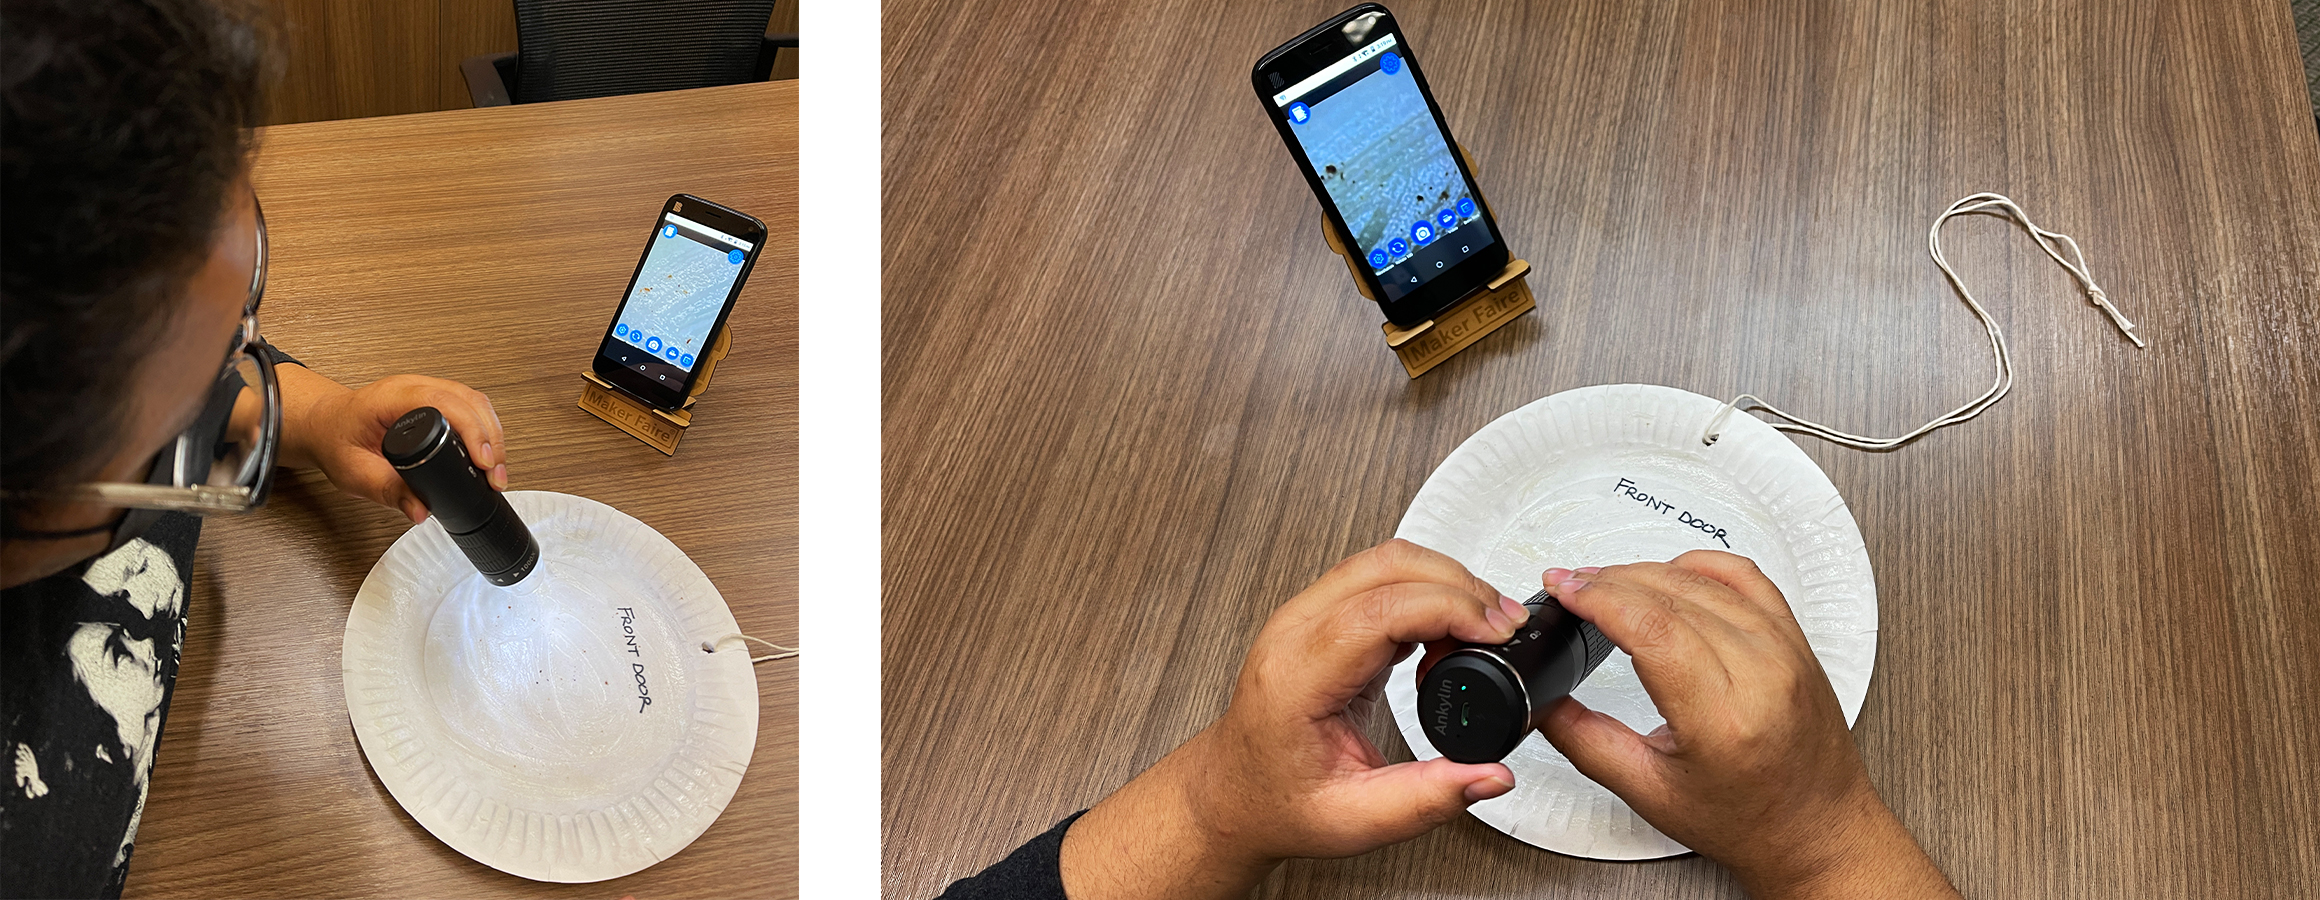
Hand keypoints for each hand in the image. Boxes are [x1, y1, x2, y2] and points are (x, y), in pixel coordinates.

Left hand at [275, 368, 508, 521]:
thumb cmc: (335, 439)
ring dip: (493, 433)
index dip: (472, 432)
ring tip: (495, 469)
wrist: (324, 425)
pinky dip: (484, 427)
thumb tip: (420, 510)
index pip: (445, 404)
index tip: (483, 462)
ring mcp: (426, 389)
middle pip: (470, 401)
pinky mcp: (434, 398)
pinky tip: (487, 450)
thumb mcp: (354, 473)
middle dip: (491, 439)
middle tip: (495, 476)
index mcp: (392, 398)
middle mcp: (413, 387)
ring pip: (476, 401)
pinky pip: (470, 403)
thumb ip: (388, 492)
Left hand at [1058, 539, 1531, 899]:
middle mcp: (1294, 634)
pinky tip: (1448, 631)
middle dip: (1458, 584)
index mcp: (1295, 678)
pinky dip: (1424, 590)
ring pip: (1383, 562)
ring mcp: (1304, 618)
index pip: (1377, 611)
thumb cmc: (1277, 800)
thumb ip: (1427, 799)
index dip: (1446, 607)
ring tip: (1485, 628)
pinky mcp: (1321, 617)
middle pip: (1384, 567)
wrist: (1234, 790)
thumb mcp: (1354, 820)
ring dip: (1444, 580)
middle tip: (1504, 624)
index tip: (1495, 628)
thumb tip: (1490, 777)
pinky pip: (1378, 579)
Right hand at [1535, 551, 1957, 898]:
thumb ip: (1584, 741)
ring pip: (1706, 578)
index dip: (1598, 598)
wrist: (1819, 832)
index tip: (1563, 590)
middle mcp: (1763, 675)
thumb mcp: (1649, 790)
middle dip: (1609, 581)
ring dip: (1647, 571)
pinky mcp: (1796, 640)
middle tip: (1571, 586)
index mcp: (1723, 718)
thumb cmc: (1750, 821)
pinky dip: (1700, 565)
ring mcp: (1785, 652)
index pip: (1652, 627)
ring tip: (1608, 583)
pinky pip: (1747, 577)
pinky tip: (1671, 574)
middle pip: (1671, 595)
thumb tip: (1542, 702)